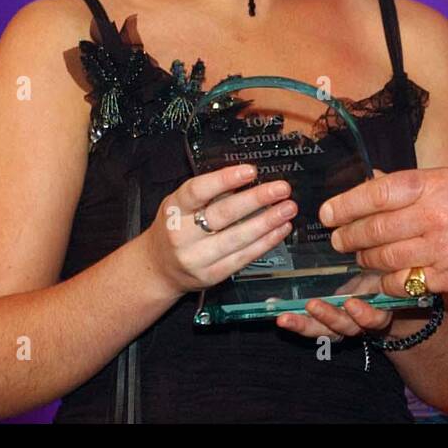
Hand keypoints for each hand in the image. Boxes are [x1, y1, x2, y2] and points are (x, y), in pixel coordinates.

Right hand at [141, 164, 296, 295]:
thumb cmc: (177, 227)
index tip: (250, 171)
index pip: (198, 191)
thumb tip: (249, 177)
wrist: (159, 268)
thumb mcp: (182, 205)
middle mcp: (182, 235)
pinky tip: (280, 229)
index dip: (225, 180)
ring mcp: (197, 258)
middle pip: (223, 215)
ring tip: (288, 208)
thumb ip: (210, 192)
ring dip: (268, 222)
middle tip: (281, 189)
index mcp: (174, 209)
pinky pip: (243, 257)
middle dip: (256, 200)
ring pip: (237, 238)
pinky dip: (266, 242)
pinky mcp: (212, 275)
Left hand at [275, 270, 393, 339]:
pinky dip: (292, 318)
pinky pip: (309, 324)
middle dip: (327, 317)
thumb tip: (383, 243)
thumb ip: (388, 267)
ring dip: (302, 324)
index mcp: (379, 312)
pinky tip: (275, 308)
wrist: (382, 294)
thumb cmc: (385, 276)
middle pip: (343, 328)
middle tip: (312, 306)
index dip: (363, 314)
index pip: (373, 319)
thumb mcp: (390, 272)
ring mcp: (338, 325)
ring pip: (322, 331)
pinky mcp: (323, 321)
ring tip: (284, 317)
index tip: (352, 303)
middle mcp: (358, 323)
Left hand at [319, 167, 447, 296]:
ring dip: (366, 261)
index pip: (376, 192)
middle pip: (374, 229)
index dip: (345, 204)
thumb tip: (376, 181)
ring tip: (360, 259)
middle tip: (339, 242)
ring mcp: (440, 249)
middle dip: (349, 237)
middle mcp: (433, 215)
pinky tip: (386, 280)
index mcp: (434, 184)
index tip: (327, 214)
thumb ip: (415, 184)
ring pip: (384, 259)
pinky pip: (405, 283)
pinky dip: (389, 283)